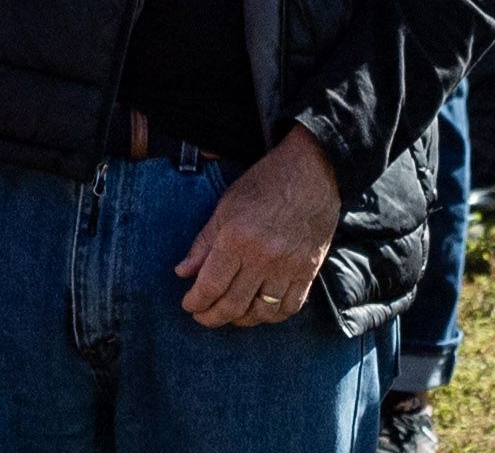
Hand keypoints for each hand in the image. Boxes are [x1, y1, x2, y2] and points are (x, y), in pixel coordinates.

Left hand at [174, 127, 342, 328]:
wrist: (312, 174)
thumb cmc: (264, 184)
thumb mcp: (225, 207)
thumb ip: (203, 243)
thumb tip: (182, 272)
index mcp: (236, 238)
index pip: (210, 285)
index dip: (196, 302)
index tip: (189, 306)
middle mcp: (262, 258)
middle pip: (234, 304)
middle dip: (213, 316)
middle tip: (203, 317)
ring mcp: (288, 267)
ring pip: (261, 312)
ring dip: (241, 320)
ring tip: (229, 315)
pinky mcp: (308, 272)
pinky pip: (289, 307)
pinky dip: (272, 315)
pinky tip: (260, 311)